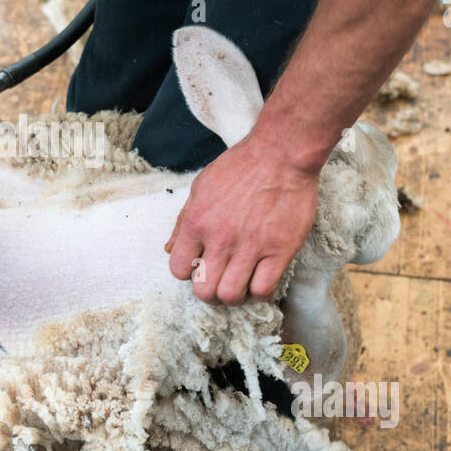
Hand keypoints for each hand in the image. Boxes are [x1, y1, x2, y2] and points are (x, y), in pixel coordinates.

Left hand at [164, 139, 319, 303]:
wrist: (281, 155)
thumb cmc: (240, 167)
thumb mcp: (201, 187)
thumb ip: (184, 221)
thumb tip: (169, 250)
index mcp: (197, 223)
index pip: (178, 270)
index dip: (187, 272)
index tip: (200, 264)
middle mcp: (221, 239)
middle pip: (204, 290)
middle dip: (209, 290)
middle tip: (219, 279)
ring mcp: (251, 247)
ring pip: (231, 295)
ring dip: (233, 294)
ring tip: (240, 281)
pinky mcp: (279, 251)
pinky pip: (263, 289)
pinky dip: (259, 291)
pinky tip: (260, 277)